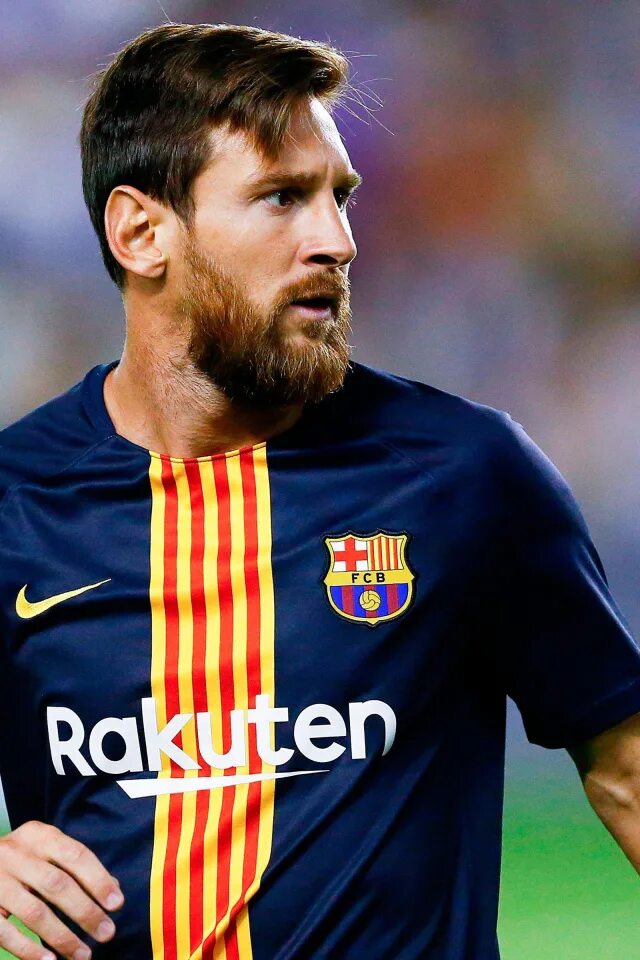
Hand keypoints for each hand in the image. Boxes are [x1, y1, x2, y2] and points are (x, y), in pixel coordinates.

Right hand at [0, 821, 123, 959]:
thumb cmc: (20, 860)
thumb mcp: (45, 852)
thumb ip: (76, 867)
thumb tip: (112, 889)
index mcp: (38, 836)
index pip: (75, 855)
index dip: (98, 880)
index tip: (116, 904)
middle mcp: (16, 854)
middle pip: (57, 884)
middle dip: (85, 912)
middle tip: (107, 933)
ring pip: (34, 911)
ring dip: (62, 937)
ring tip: (83, 954)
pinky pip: (5, 932)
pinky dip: (29, 949)